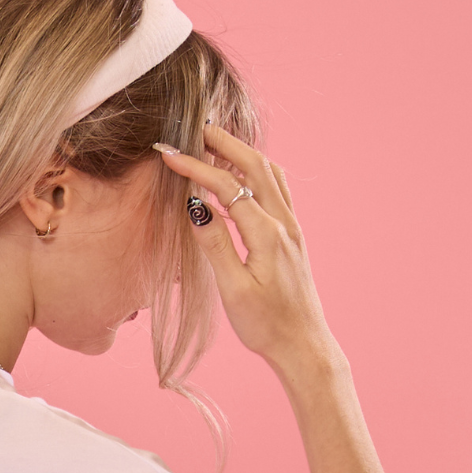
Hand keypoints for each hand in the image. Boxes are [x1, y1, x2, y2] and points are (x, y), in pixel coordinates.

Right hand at [156, 127, 338, 380]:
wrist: (303, 344)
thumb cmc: (266, 325)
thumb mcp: (234, 290)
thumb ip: (216, 246)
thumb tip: (195, 208)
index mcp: (267, 234)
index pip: (227, 186)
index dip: (196, 167)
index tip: (168, 154)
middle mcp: (283, 223)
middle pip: (255, 164)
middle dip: (223, 142)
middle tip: (194, 128)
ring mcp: (291, 227)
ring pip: (269, 172)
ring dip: (241, 153)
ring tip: (214, 145)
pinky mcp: (292, 236)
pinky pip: (276, 188)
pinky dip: (255, 171)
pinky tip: (240, 178)